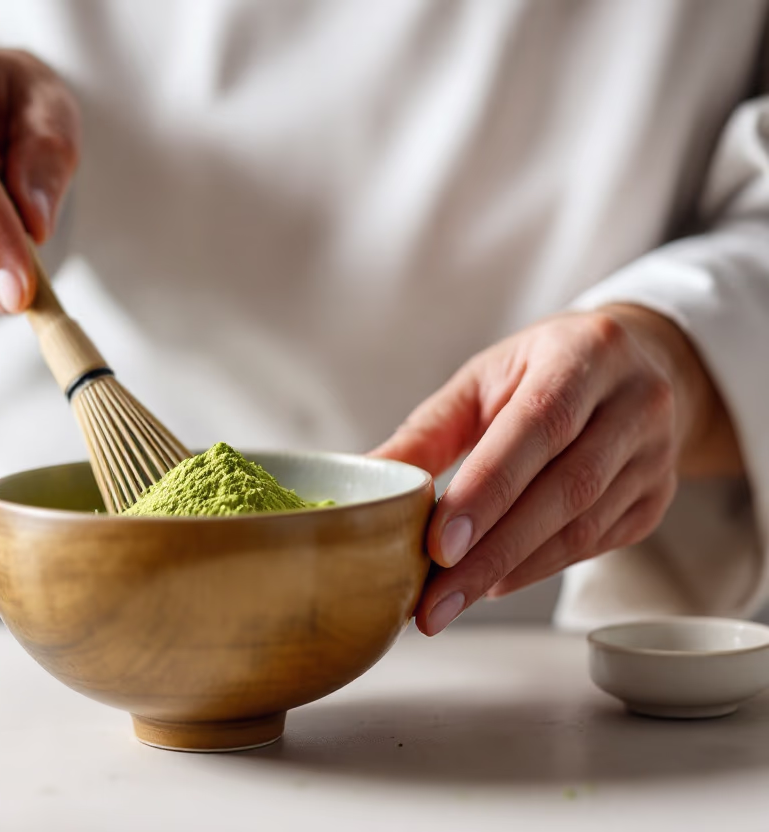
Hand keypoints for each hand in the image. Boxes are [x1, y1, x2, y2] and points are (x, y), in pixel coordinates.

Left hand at [373, 305, 740, 635]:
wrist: (636, 363)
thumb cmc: (540, 370)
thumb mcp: (482, 380)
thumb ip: (428, 431)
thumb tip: (368, 473)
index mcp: (584, 353)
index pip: (538, 427)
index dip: (488, 490)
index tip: (440, 545)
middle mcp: (635, 401)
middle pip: (565, 489)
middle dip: (492, 553)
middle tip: (435, 601)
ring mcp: (656, 453)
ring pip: (584, 526)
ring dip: (512, 570)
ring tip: (452, 598)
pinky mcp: (657, 497)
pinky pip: (597, 543)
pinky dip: (540, 568)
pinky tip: (495, 582)